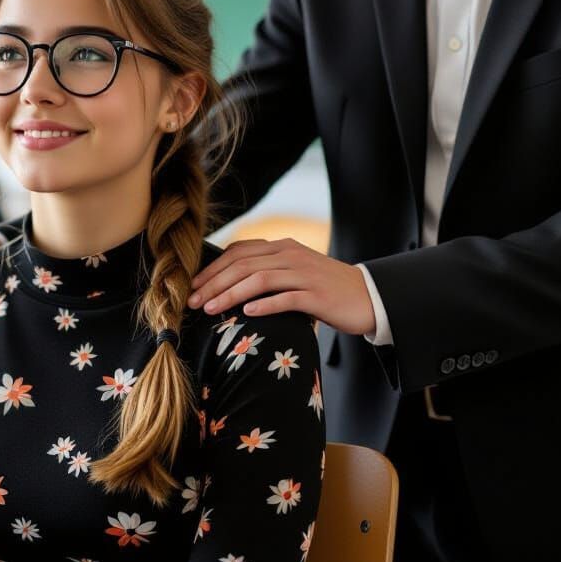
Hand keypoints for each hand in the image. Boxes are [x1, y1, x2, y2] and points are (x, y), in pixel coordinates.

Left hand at [187, 238, 375, 335]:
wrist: (368, 297)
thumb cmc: (324, 289)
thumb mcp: (293, 272)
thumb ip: (267, 271)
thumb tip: (228, 283)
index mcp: (282, 248)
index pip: (238, 252)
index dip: (213, 268)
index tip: (193, 286)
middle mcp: (290, 256)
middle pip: (243, 265)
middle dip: (213, 283)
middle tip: (193, 301)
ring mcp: (304, 274)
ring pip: (259, 279)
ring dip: (231, 294)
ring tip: (211, 308)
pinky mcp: (317, 295)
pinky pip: (286, 298)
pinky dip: (265, 305)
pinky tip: (247, 313)